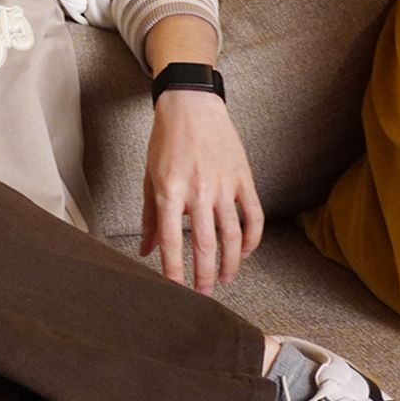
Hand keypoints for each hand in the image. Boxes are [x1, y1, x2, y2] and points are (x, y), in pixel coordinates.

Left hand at [140, 90, 264, 293]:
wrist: (191, 106)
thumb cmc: (165, 142)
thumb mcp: (149, 177)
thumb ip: (150, 216)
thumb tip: (146, 251)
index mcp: (170, 190)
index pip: (172, 239)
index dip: (173, 268)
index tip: (174, 290)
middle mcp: (198, 190)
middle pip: (206, 244)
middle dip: (204, 274)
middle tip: (203, 294)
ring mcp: (225, 185)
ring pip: (233, 235)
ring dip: (230, 263)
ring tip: (225, 280)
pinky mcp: (244, 179)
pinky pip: (254, 216)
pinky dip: (252, 239)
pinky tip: (244, 253)